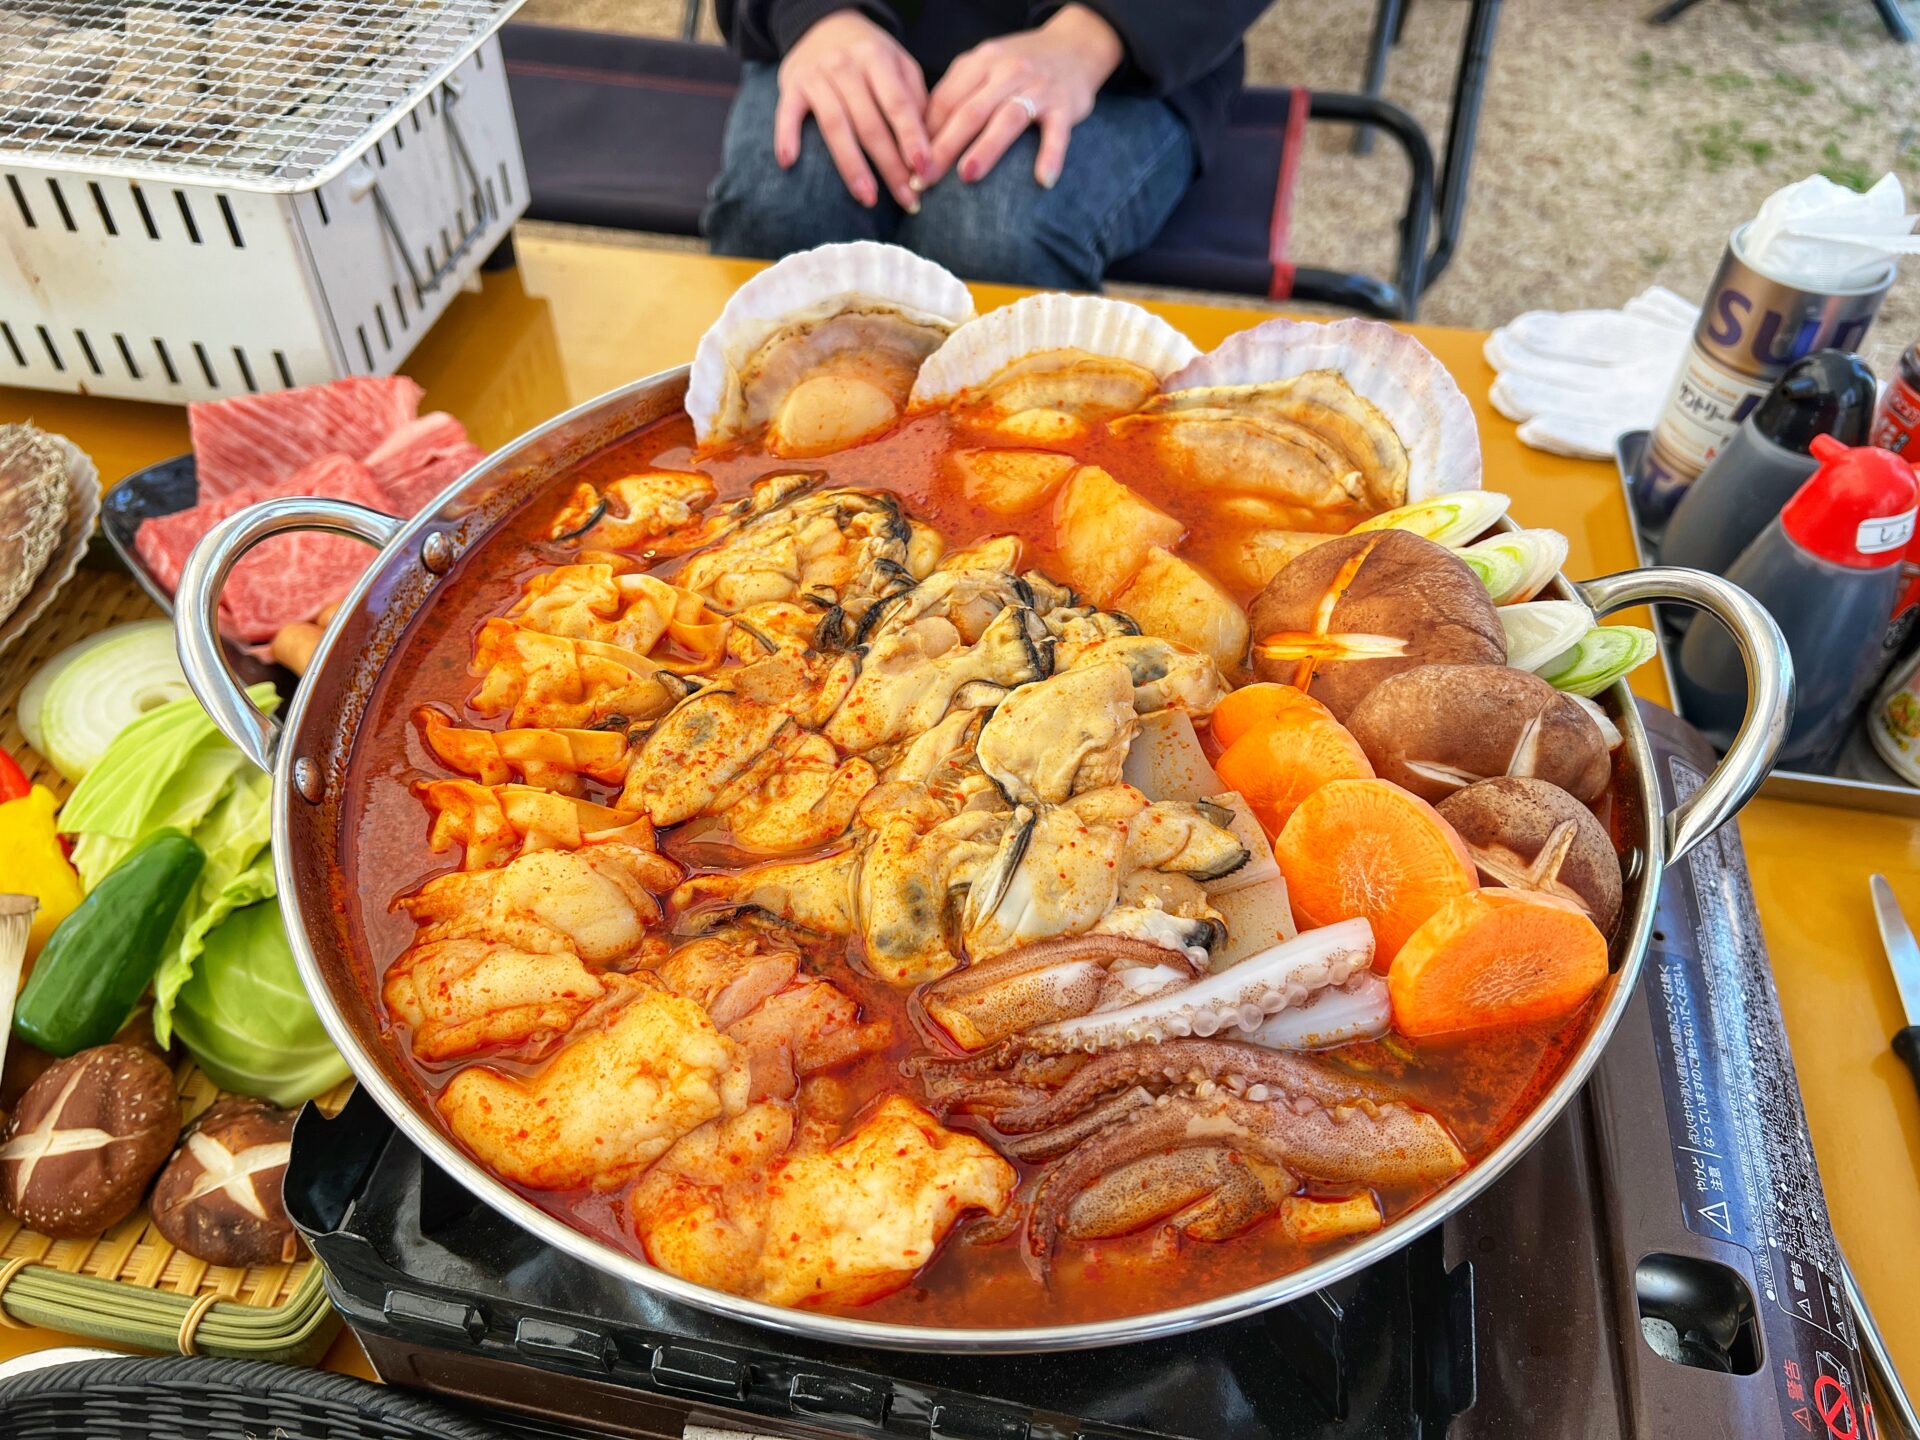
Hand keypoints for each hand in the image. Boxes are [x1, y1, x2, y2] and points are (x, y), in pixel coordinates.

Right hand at [775, 9, 929, 210]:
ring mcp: (816, 75)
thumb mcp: (899, 65)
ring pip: (835, 125)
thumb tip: (929, 149)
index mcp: (877, 59)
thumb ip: (915, 100)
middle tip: (907, 200)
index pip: (897, 104)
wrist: (824, 24)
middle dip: (890, 165)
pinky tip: (789, 163)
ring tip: (868, 198)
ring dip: (852, 166)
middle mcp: (846, 65)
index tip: (924, 170)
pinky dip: (786, 137)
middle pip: (869, 123)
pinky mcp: (791, 85)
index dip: (911, 138)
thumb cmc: (870, 56)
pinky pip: (787, 114)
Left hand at [925, 5, 1123, 188]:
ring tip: (967, 176)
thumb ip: (958, 95)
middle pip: (970, 112)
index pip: (945, 100)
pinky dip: (1051, 155)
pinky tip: (1042, 180)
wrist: (1076, 46)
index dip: (924, 134)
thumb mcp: (985, 68)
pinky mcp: (1065, 104)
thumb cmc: (1020, 67)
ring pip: (1007, 119)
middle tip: (924, 179)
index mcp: (980, 63)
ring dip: (986, 149)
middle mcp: (1007, 72)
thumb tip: (921, 139)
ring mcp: (1037, 88)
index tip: (908, 166)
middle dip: (944, 147)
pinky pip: (1057, 133)